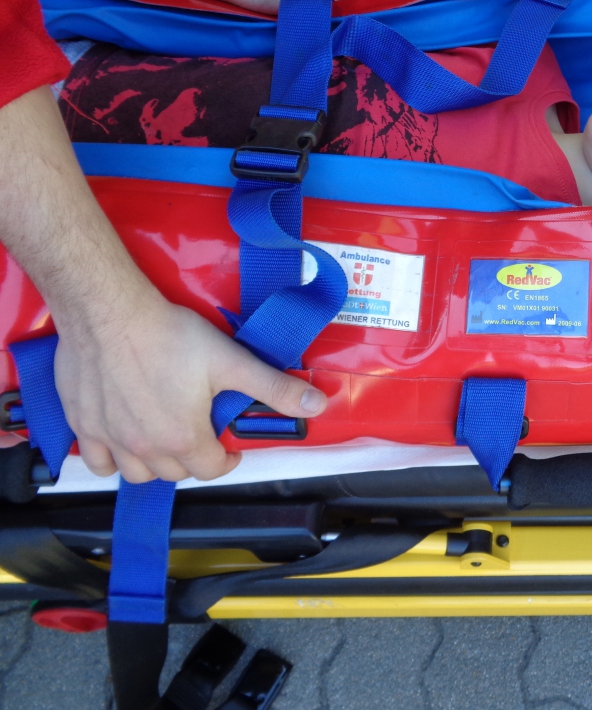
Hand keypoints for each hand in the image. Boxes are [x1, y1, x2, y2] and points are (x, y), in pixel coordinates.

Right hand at [53, 283, 327, 482]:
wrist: (109, 312)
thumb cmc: (169, 335)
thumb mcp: (232, 361)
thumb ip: (273, 388)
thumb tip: (315, 405)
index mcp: (182, 437)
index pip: (211, 470)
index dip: (227, 460)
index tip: (230, 448)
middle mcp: (144, 447)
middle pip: (175, 473)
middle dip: (194, 460)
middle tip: (202, 435)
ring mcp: (110, 437)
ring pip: (136, 473)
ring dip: (155, 464)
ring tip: (167, 439)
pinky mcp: (83, 423)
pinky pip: (96, 461)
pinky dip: (111, 459)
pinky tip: (122, 442)